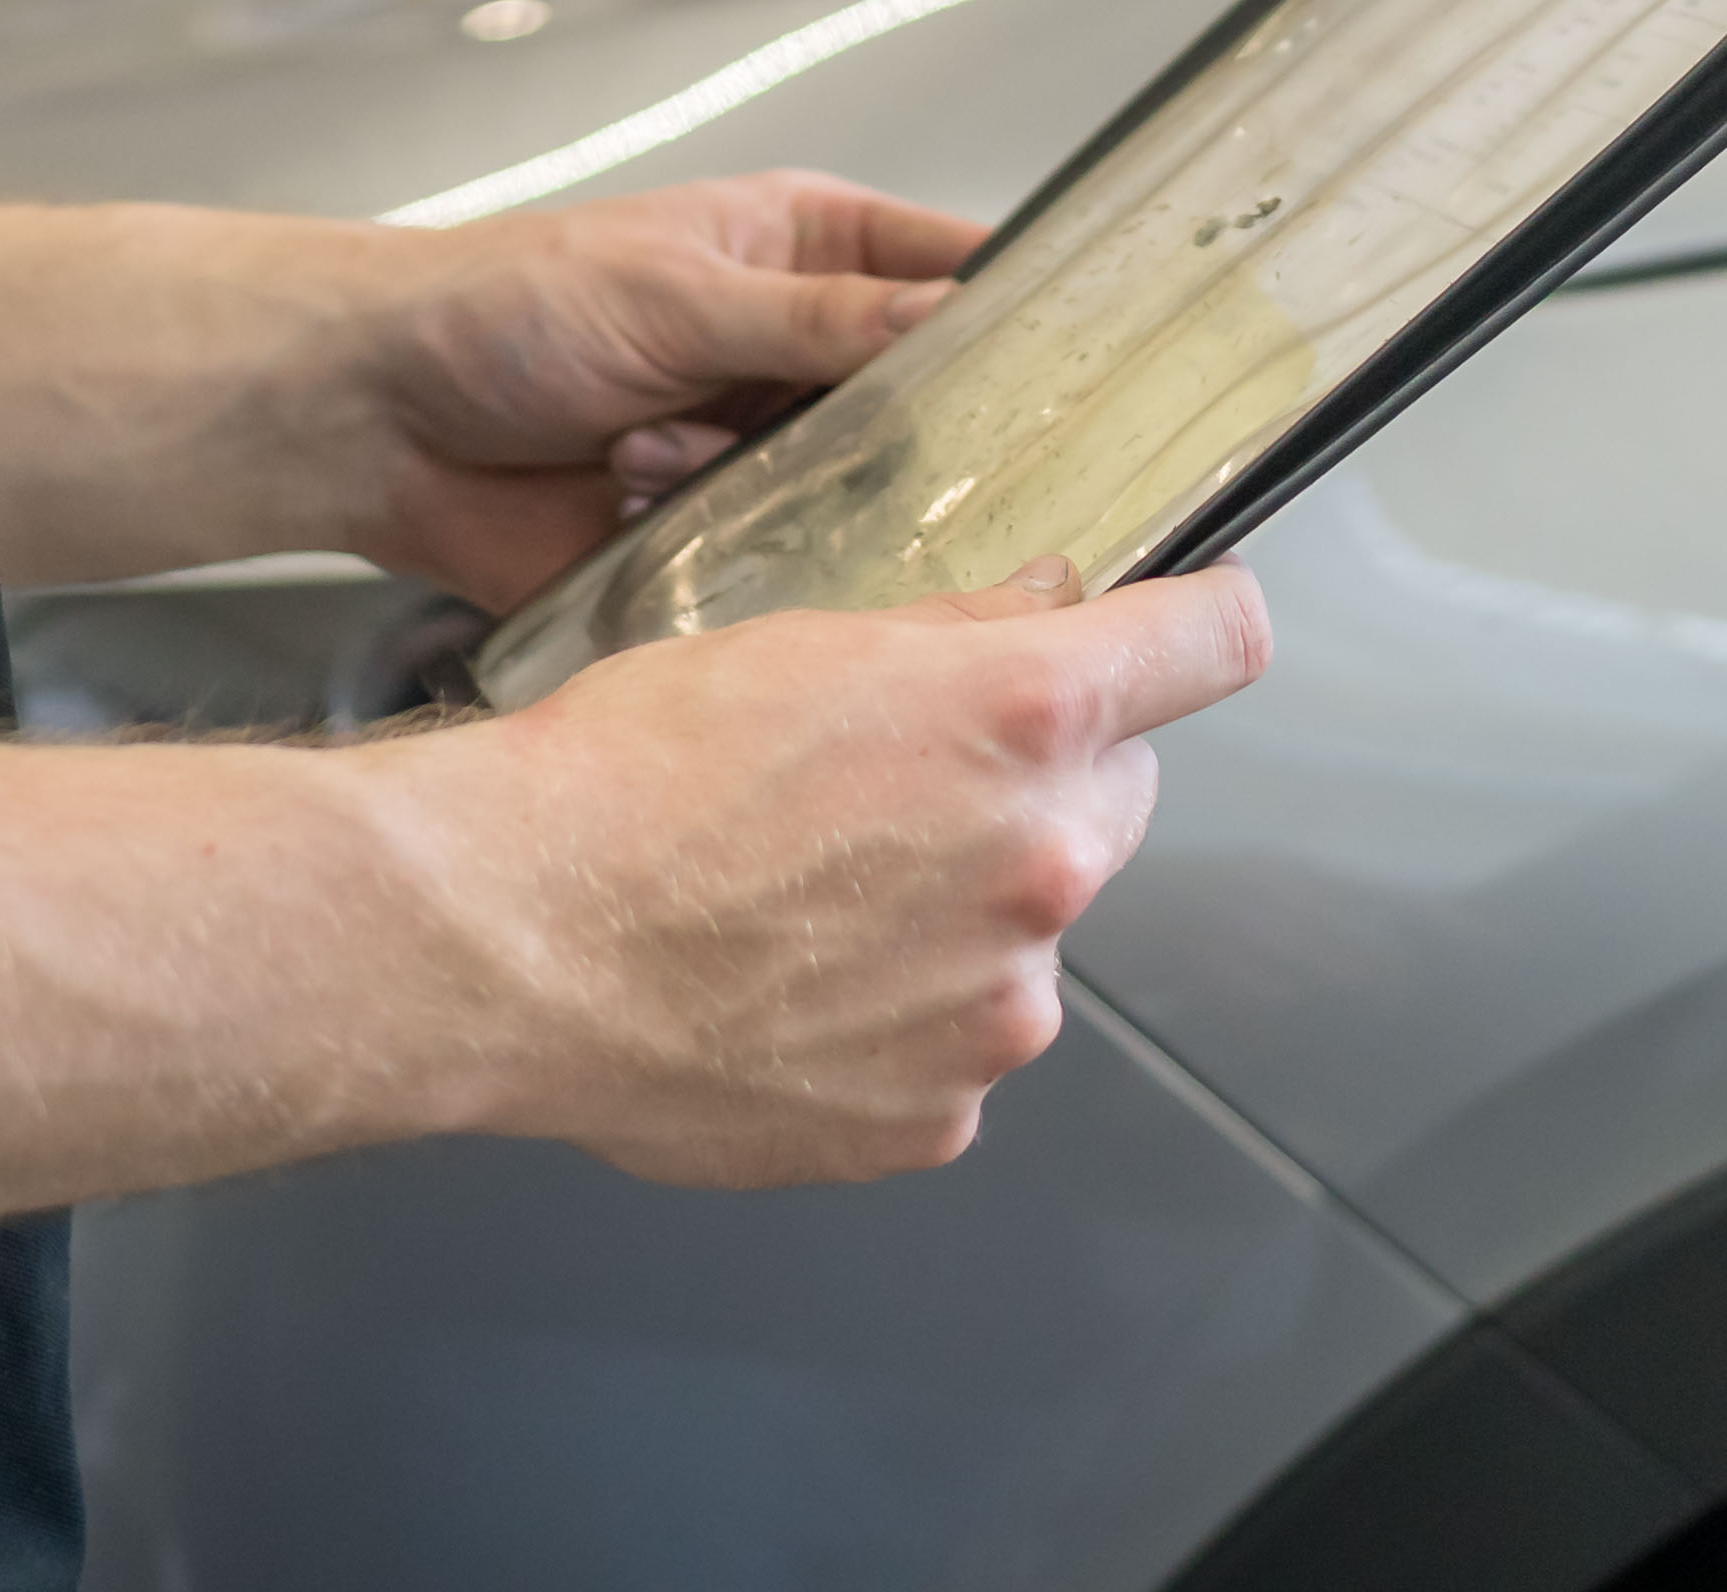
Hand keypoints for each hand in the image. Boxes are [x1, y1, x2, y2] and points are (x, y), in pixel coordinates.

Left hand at [329, 174, 981, 605]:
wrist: (377, 422)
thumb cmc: (503, 308)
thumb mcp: (672, 291)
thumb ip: (816, 316)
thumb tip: (947, 315)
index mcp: (804, 251)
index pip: (952, 270)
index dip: (1014, 311)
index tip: (1073, 362)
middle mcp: (795, 352)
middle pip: (923, 402)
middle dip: (915, 435)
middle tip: (913, 459)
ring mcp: (757, 451)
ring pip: (859, 495)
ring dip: (801, 494)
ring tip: (700, 465)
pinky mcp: (716, 541)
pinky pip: (783, 568)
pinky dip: (750, 559)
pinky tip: (681, 524)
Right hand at [374, 565, 1274, 1184]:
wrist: (512, 937)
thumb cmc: (630, 772)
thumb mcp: (799, 640)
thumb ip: (955, 633)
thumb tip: (1050, 610)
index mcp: (1024, 719)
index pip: (1213, 646)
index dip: (1202, 626)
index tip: (1192, 631)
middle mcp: (1040, 863)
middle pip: (1113, 798)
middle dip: (1039, 784)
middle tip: (899, 790)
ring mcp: (998, 1008)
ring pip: (1027, 932)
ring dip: (961, 913)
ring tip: (809, 906)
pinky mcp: (939, 1115)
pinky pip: (956, 1046)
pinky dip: (901, 1021)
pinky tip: (794, 993)